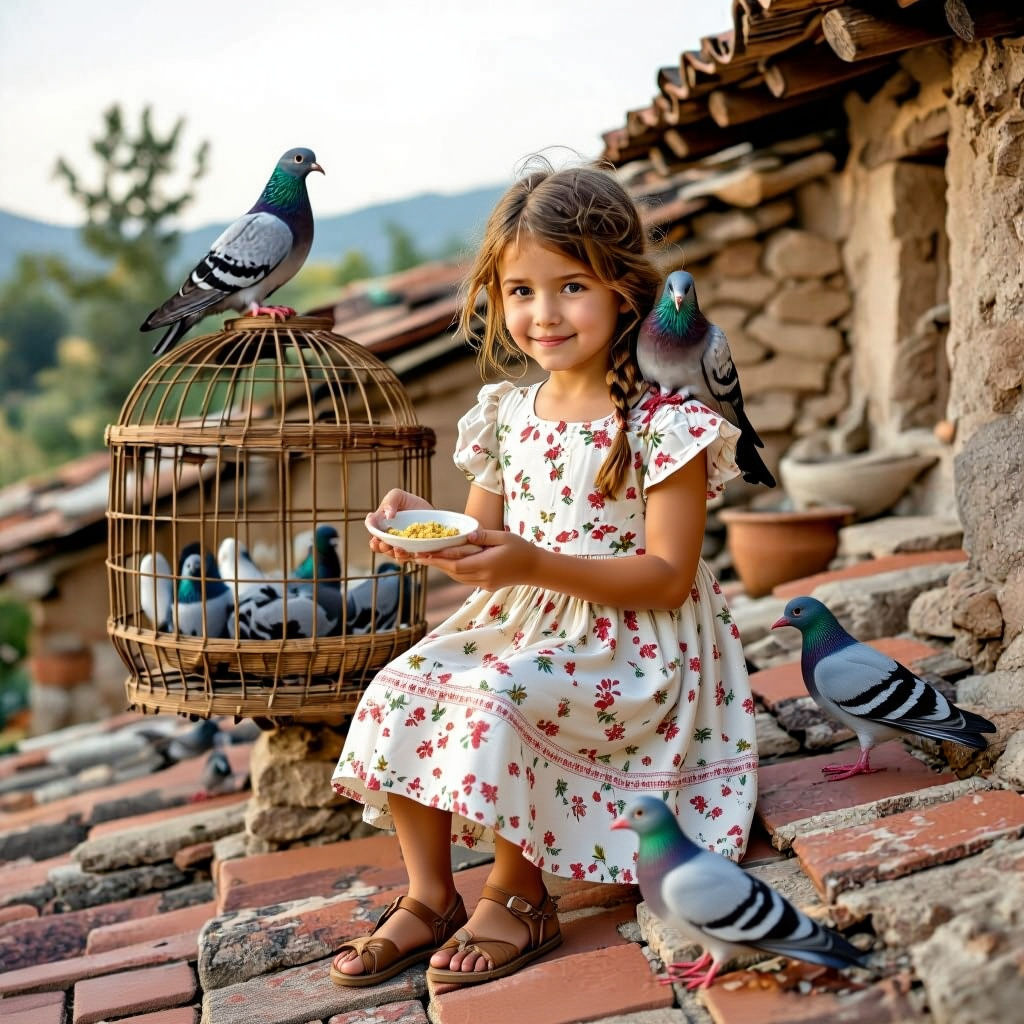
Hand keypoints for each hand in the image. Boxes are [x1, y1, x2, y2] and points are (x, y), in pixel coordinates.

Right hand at [366, 488, 433, 557]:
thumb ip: (390, 501)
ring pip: (397, 556)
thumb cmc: (410, 503)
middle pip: (382, 548)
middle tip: (385, 544)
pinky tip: (418, 553)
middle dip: (382, 548)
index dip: (373, 538)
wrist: (431, 512)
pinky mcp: (416, 552)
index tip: (375, 537)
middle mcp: (390, 540)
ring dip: (397, 554)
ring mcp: (403, 548)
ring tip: (399, 549)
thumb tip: (388, 515)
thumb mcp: (398, 496)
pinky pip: (415, 558)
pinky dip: (415, 556)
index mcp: (382, 528)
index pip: (374, 535)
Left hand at [419, 529, 536, 589]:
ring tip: (429, 559)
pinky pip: (465, 580)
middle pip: (453, 572)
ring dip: (444, 569)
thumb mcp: (503, 537)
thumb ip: (483, 536)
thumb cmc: (521, 549)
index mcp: (486, 565)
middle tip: (419, 555)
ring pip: (458, 578)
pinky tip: (448, 563)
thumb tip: (465, 534)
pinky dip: (455, 572)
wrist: (536, 569)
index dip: (438, 560)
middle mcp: (483, 577)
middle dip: (436, 564)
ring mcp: (485, 584)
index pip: (456, 564)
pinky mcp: (487, 586)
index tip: (423, 554)